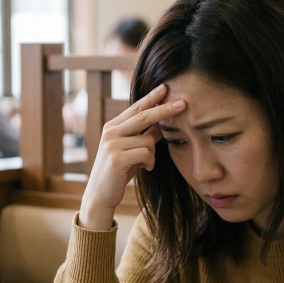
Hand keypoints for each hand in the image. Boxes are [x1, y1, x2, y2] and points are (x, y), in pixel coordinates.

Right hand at [79, 84, 184, 230]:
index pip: (136, 108)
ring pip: (148, 140)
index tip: (165, 87)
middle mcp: (110, 132)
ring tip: (145, 163)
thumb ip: (143, 136)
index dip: (152, 97)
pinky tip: (144, 169)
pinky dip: (150, 162)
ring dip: (152, 154)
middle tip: (184, 103)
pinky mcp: (117, 158)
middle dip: (165, 109)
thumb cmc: (117, 172)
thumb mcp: (131, 151)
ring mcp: (112, 144)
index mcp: (112, 127)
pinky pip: (146, 153)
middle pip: (144, 116)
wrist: (100, 195)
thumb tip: (162, 124)